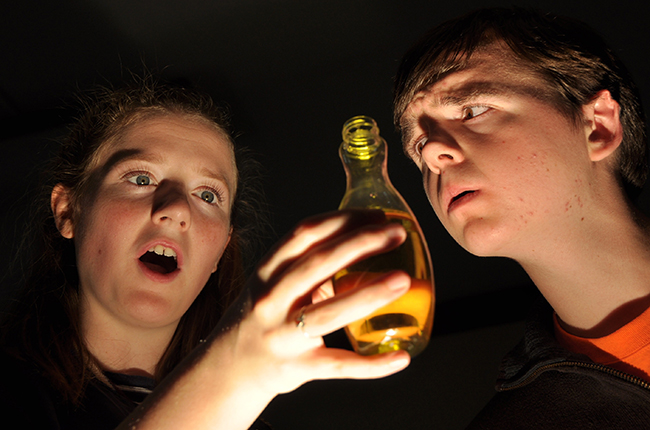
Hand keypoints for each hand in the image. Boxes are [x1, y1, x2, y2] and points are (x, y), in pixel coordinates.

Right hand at [215, 209, 411, 395]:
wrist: (230, 369)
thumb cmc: (263, 317)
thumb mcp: (272, 284)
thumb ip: (307, 265)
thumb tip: (365, 242)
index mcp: (268, 272)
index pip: (305, 235)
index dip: (342, 220)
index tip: (378, 215)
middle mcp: (271, 300)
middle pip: (317, 265)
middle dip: (360, 244)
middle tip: (397, 234)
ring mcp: (283, 335)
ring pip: (329, 314)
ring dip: (368, 295)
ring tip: (403, 280)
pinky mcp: (297, 368)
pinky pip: (339, 365)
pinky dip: (372, 364)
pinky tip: (401, 357)